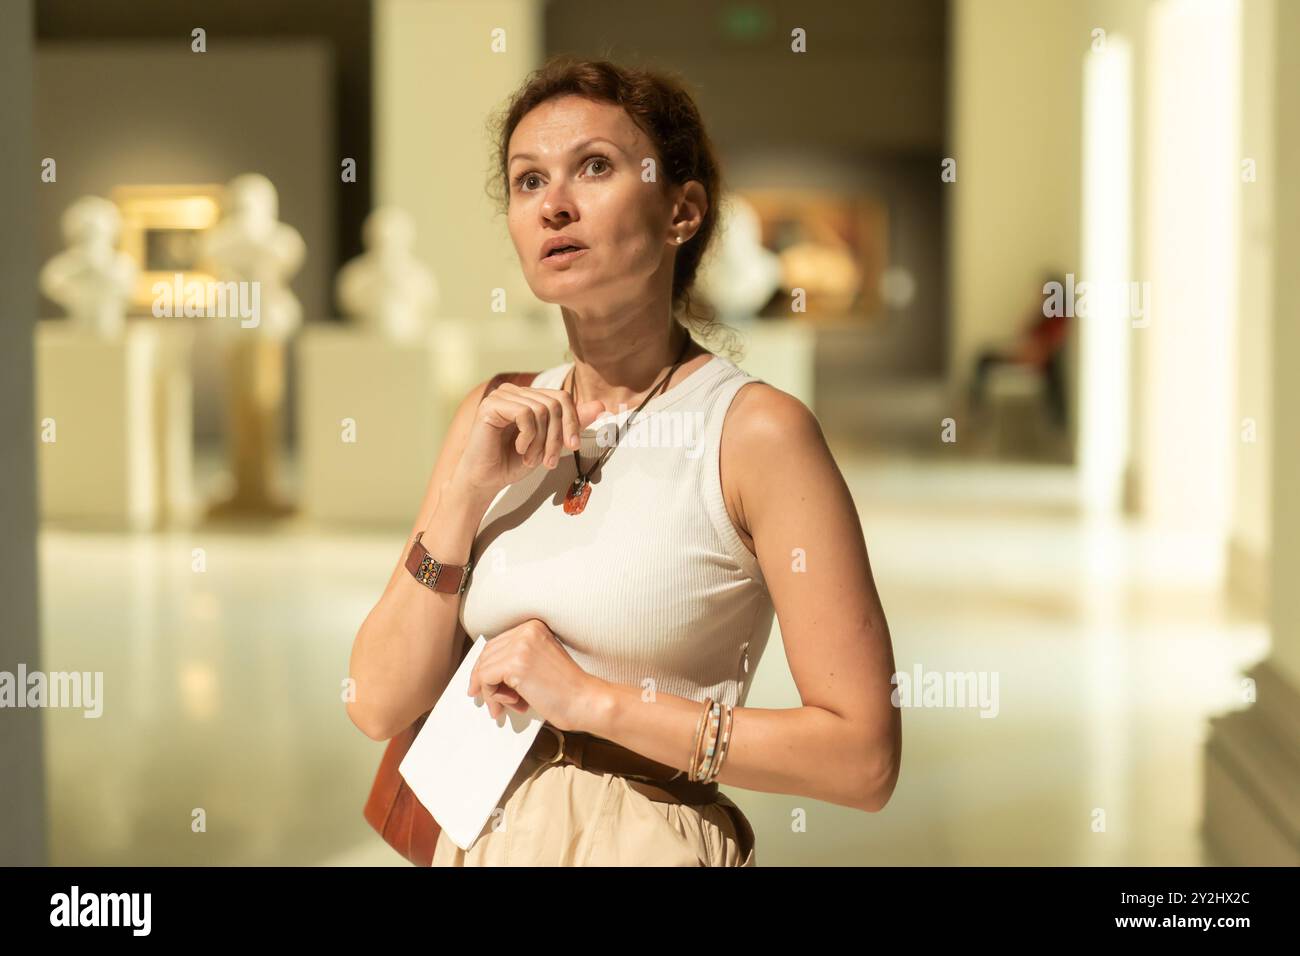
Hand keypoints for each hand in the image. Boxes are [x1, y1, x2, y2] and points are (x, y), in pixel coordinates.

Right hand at [450, 379, 605, 499]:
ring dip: (541, 442)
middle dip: (557, 436)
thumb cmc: (512, 462)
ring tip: (531, 458)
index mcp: (528, 397)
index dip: (572, 422)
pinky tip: (518, 448)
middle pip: (555, 403)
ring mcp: (501, 395)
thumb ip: (570, 424)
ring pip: (542, 410)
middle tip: (549, 461)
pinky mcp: (491, 405)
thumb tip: (600, 406)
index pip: (562, 398)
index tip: (573, 446)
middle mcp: (514, 392)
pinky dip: (528, 437)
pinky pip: (526, 414)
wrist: (486, 479)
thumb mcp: (549, 442)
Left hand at [465, 619, 599, 731]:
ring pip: (484, 668)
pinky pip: (485, 679)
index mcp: (534, 627)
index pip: (497, 644)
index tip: (480, 684)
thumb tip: (485, 674)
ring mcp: (520, 645)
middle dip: (483, 680)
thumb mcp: (539, 664)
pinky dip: (492, 696)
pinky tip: (510, 705)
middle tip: (487, 700)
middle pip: (487, 653)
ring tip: (504, 707)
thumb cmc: (567, 690)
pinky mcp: (515, 664)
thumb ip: (516, 660)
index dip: (486, 667)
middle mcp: (526, 631)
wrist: (586, 701)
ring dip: (490, 692)